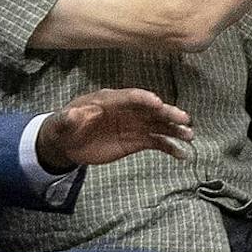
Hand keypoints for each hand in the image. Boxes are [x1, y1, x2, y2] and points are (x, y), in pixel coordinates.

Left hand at [37, 90, 193, 167]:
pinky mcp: (137, 141)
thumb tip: (73, 114)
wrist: (68, 143)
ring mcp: (134, 125)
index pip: (130, 96)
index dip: (143, 99)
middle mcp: (127, 110)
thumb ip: (68, 119)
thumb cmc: (65, 127)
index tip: (157, 103)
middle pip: (150, 109)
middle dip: (167, 113)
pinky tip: (182, 154)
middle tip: (183, 118)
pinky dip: (170, 148)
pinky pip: (157, 142)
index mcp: (110, 99)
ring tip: (189, 136)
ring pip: (158, 125)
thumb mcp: (62, 123)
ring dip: (174, 130)